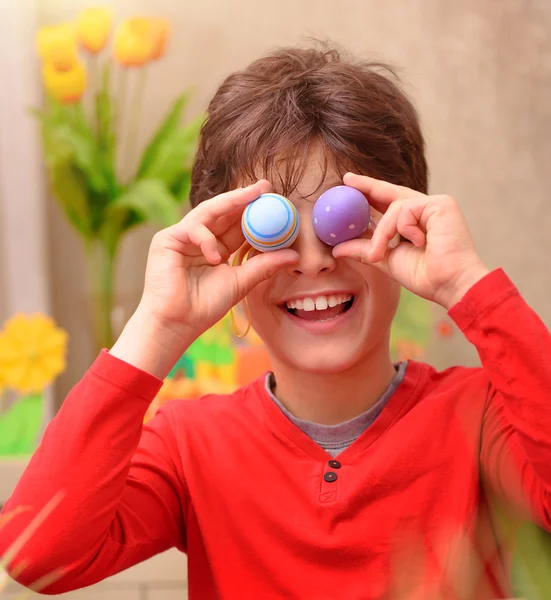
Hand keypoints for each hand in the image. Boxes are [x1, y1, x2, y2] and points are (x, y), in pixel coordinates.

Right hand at [138, 180, 298, 340]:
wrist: (177, 323)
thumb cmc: (205, 306)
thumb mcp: (241, 282)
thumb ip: (264, 266)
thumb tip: (294, 256)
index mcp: (217, 247)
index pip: (238, 224)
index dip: (255, 211)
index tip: (277, 200)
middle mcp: (200, 238)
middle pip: (224, 212)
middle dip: (244, 197)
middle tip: (265, 186)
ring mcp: (182, 237)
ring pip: (209, 211)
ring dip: (231, 202)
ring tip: (253, 195)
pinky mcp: (166, 240)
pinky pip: (192, 229)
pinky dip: (207, 240)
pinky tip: (216, 257)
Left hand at [332, 173, 489, 308]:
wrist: (450, 284)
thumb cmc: (426, 276)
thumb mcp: (386, 260)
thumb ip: (364, 250)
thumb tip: (337, 248)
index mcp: (415, 222)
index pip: (388, 203)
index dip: (369, 194)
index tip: (349, 185)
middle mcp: (426, 210)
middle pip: (392, 193)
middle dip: (368, 187)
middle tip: (346, 180)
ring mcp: (434, 205)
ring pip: (394, 207)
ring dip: (381, 233)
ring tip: (378, 254)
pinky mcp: (441, 204)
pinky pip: (405, 210)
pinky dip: (402, 228)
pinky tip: (417, 243)